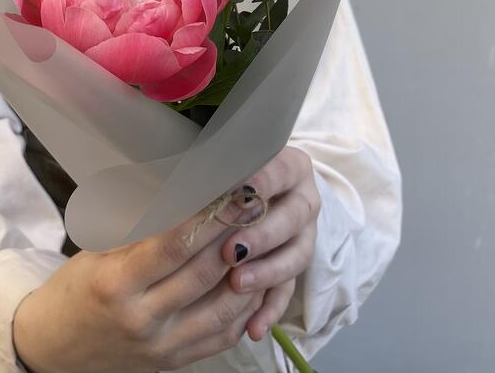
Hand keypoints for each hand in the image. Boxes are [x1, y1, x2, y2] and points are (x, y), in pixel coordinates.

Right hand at [12, 196, 265, 372]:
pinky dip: (245, 306)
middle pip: (204, 273)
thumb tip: (184, 189)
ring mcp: (162, 346)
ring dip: (250, 269)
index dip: (209, 217)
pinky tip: (256, 278)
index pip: (174, 245)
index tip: (233, 190)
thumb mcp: (96, 253)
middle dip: (236, 234)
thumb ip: (138, 229)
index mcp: (116, 284)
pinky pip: (223, 335)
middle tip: (259, 202)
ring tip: (265, 236)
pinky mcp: (176, 362)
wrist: (55, 349)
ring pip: (222, 307)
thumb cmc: (75, 289)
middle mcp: (142, 319)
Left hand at [221, 146, 320, 341]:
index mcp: (290, 166)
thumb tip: (190, 181)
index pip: (283, 170)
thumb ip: (217, 174)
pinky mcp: (294, 267)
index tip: (241, 192)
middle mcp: (303, 199)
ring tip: (238, 284)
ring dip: (267, 272)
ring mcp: (303, 234)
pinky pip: (288, 291)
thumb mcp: (224, 166)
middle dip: (263, 235)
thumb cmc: (223, 171)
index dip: (265, 181)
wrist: (243, 192)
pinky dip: (270, 310)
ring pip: (296, 256)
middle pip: (295, 216)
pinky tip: (253, 328)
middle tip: (232, 250)